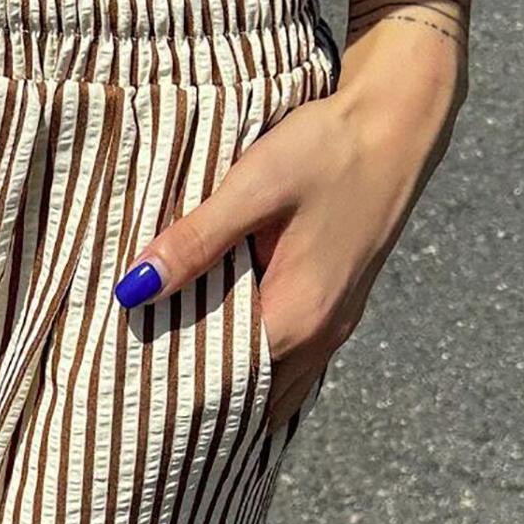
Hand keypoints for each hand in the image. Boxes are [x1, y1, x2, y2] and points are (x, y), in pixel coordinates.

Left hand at [113, 5, 468, 430]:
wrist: (397, 122)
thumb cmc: (328, 149)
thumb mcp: (255, 187)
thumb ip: (196, 240)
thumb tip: (132, 290)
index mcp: (295, 318)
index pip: (221, 385)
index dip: (173, 388)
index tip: (125, 387)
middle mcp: (319, 338)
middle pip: (247, 396)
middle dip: (197, 400)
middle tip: (136, 395)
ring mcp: (333, 328)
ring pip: (272, 386)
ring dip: (228, 390)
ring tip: (170, 387)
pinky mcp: (337, 310)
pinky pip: (289, 364)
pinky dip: (255, 371)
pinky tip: (220, 358)